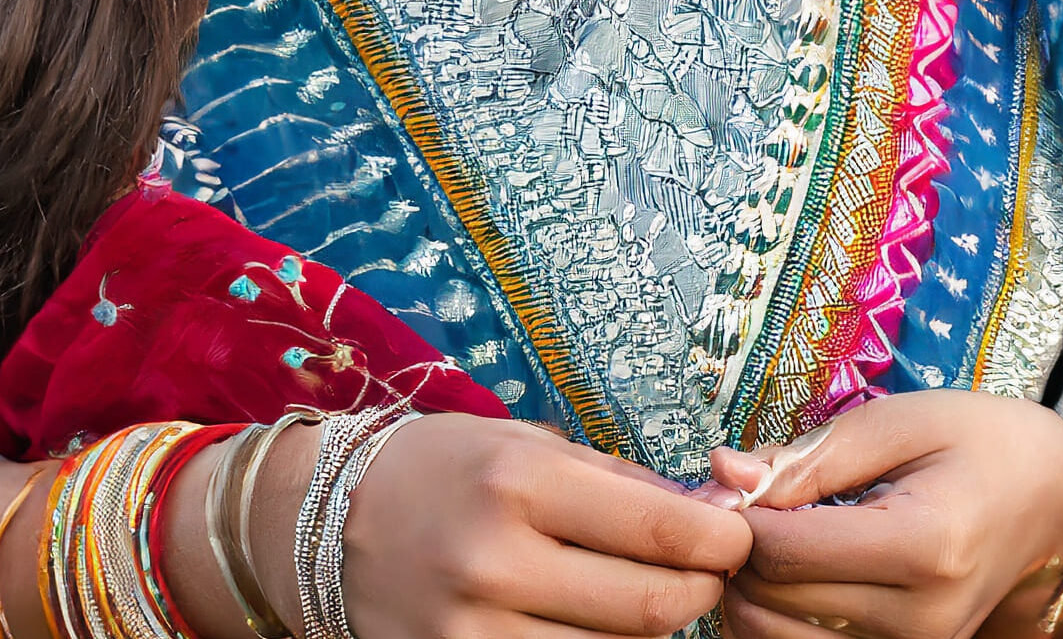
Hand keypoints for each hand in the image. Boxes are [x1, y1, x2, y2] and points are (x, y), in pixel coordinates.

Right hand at [254, 412, 753, 638]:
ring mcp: (472, 632)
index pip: (665, 534)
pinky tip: (588, 620)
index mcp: (519, 482)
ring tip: (633, 589)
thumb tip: (714, 515)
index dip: (722, 543)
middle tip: (701, 571)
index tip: (734, 537)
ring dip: (646, 626)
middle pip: (655, 608)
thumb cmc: (446, 468)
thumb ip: (620, 480)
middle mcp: (495, 561)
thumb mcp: (527, 443)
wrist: (328, 521)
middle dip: (698, 590)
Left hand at [697, 392, 1062, 638]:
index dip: (739, 515)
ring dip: (751, 591)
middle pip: (771, 605)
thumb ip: (807, 456)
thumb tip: (722, 472)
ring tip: (770, 537)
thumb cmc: (976, 443)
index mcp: (923, 547)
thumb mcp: (897, 422)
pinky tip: (791, 573)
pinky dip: (779, 618)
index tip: (738, 480)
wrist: (1052, 499)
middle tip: (745, 504)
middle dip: (738, 553)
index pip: (782, 551)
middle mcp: (920, 620)